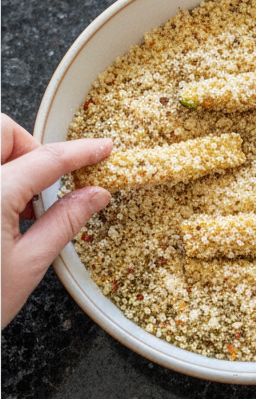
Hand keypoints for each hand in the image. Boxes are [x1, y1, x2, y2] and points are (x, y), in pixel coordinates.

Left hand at [1, 114, 111, 327]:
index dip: (81, 152)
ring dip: (8, 159)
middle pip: (2, 131)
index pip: (47, 158)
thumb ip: (64, 221)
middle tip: (46, 176)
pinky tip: (1, 210)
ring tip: (21, 202)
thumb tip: (95, 194)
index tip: (101, 149)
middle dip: (28, 144)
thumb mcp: (27, 266)